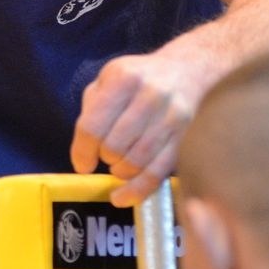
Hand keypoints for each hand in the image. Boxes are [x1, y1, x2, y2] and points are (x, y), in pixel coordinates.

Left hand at [70, 51, 206, 206]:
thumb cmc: (138, 79)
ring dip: (120, 171)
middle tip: (107, 153)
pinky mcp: (185, 137)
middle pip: (114, 147)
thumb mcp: (108, 80)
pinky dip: (137, 190)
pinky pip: (158, 173)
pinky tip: (123, 198)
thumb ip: (92, 110)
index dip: (82, 151)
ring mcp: (171, 118)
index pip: (93, 126)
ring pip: (135, 162)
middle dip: (104, 157)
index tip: (81, 165)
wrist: (187, 71)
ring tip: (119, 163)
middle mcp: (149, 96)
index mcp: (123, 79)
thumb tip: (83, 152)